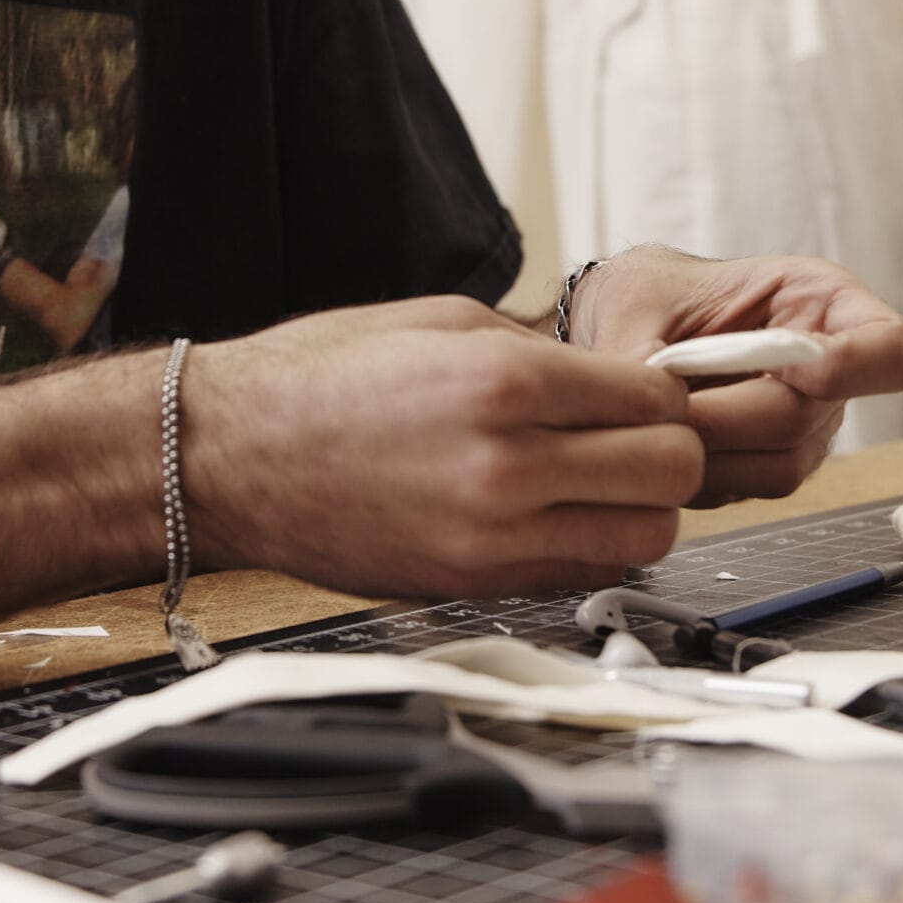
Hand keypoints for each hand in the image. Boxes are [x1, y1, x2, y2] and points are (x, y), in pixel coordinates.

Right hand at [190, 296, 704, 600]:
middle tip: (633, 437)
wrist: (230, 454)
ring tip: (596, 482)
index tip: (641, 392)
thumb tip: (612, 376)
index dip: (662, 394)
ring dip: (638, 509)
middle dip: (667, 451)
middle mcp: (508, 465)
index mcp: (505, 382)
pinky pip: (579, 573)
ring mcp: (492, 536)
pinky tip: (548, 513)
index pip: (659, 401)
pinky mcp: (471, 582)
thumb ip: (540, 350)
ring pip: (645, 539)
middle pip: (672, 476)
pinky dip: (586, 546)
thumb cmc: (319, 378)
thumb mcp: (442, 320)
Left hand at [573, 249, 902, 505]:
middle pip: (806, 417)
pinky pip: (744, 490)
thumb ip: (642, 348)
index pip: (892, 351)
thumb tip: (643, 401)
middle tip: (661, 406)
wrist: (631, 328)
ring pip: (778, 467)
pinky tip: (660, 441)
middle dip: (726, 416)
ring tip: (650, 422)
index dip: (852, 367)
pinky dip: (694, 473)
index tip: (788, 363)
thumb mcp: (638, 297)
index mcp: (821, 302)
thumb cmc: (652, 296)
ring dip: (707, 453)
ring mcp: (806, 428)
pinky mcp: (770, 466)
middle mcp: (827, 373)